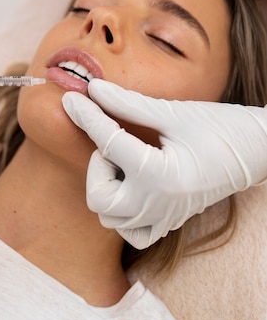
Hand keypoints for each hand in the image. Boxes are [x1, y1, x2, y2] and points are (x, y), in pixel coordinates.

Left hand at [62, 79, 266, 248]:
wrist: (257, 149)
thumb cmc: (219, 126)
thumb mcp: (172, 112)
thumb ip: (128, 103)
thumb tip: (93, 88)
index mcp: (161, 175)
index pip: (108, 144)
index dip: (86, 116)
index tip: (71, 99)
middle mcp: (160, 204)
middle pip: (99, 199)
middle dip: (96, 166)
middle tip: (112, 141)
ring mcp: (165, 217)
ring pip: (111, 218)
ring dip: (107, 186)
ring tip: (123, 161)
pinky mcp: (171, 221)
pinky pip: (133, 231)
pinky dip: (123, 211)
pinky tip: (131, 184)